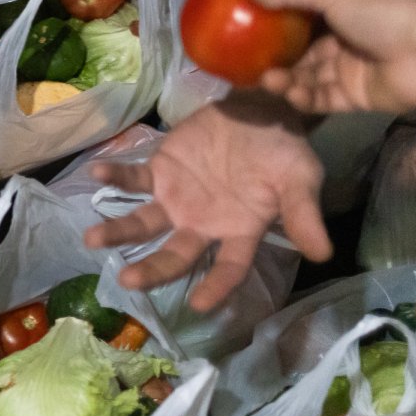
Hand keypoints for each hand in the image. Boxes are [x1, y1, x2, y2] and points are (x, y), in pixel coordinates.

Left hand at [83, 95, 332, 310]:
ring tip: (92, 240)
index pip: (228, 269)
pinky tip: (96, 173)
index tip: (197, 305)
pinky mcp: (160, 172)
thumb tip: (322, 253)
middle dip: (151, 270)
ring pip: (144, 224)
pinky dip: (115, 177)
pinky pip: (133, 180)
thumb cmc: (283, 151)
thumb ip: (303, 214)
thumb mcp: (301, 178)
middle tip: (126, 280)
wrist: (262, 109)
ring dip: (118, 231)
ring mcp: (178, 200)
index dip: (215, 288)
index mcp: (239, 233)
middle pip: (174, 256)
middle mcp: (203, 225)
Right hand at [249, 0, 415, 115]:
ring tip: (267, 81)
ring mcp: (349, 70)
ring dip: (286, 80)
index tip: (244, 27)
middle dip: (275, 58)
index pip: (302, 16)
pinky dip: (304, 99)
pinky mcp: (354, 98)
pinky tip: (290, 95)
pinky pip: (322, 100)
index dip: (275, 22)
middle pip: (301, 52)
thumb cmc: (384, 14)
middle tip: (247, 65)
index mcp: (344, 9)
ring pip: (308, 78)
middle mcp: (344, 39)